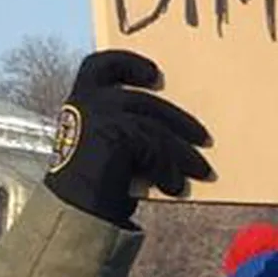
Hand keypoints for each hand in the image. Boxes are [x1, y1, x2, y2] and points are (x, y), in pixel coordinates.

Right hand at [44, 50, 212, 225]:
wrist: (73, 213)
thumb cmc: (93, 184)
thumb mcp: (105, 144)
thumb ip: (125, 127)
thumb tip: (173, 127)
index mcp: (80, 99)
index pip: (98, 66)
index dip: (127, 63)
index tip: (154, 73)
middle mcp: (87, 101)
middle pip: (145, 102)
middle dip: (179, 122)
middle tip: (203, 138)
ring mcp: (101, 115)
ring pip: (156, 128)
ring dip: (183, 152)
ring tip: (201, 170)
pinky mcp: (118, 134)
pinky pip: (156, 149)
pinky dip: (169, 170)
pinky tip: (176, 188)